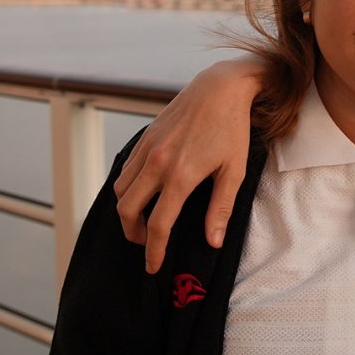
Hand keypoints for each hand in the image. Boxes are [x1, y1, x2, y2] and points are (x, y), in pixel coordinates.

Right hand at [113, 58, 262, 271]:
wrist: (219, 88)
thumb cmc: (231, 129)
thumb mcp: (234, 171)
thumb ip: (220, 209)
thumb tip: (213, 242)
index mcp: (181, 176)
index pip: (158, 225)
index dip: (153, 251)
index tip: (153, 266)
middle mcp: (157, 163)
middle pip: (127, 211)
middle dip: (132, 234)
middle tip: (146, 243)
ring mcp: (147, 149)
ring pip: (121, 190)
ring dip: (126, 212)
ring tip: (143, 221)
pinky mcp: (144, 138)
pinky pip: (125, 170)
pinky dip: (127, 189)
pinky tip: (142, 194)